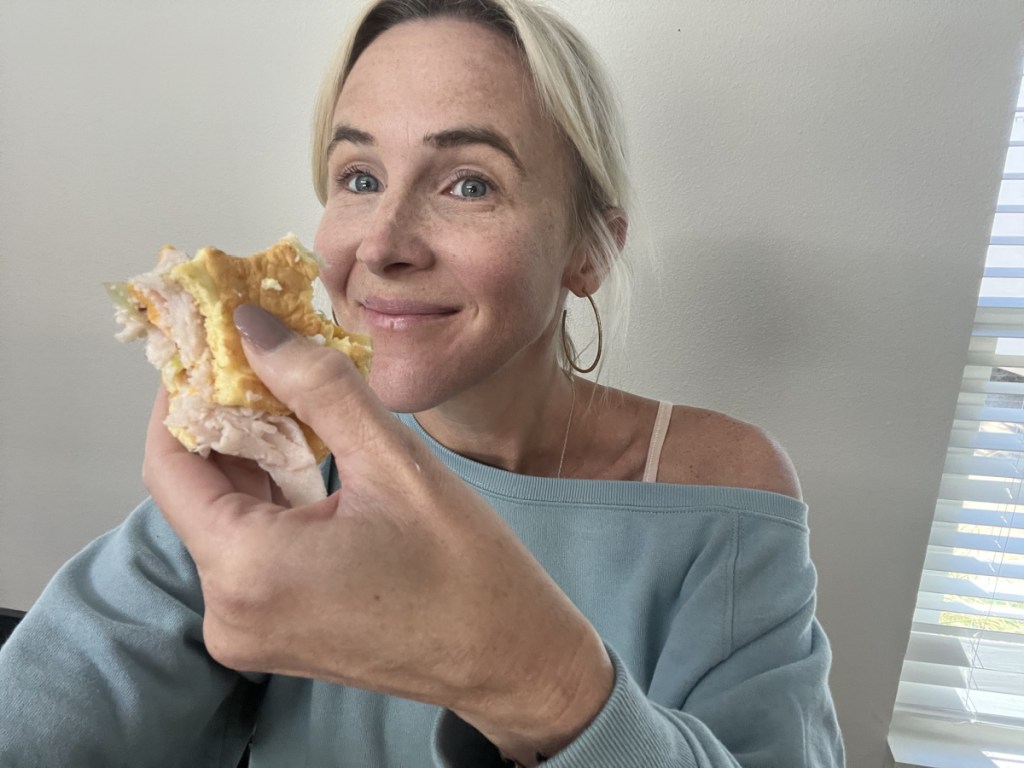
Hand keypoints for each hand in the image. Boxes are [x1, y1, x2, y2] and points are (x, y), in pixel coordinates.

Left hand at [142, 305, 612, 760]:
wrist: (510, 659)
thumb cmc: (468, 571)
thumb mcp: (396, 463)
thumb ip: (318, 385)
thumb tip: (253, 325)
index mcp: (249, 570)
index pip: (169, 463)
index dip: (182, 395)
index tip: (211, 344)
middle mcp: (229, 611)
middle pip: (195, 491)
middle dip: (224, 419)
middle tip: (262, 358)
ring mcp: (248, 630)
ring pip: (224, 517)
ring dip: (251, 457)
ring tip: (291, 400)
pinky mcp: (273, 633)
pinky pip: (249, 550)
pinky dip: (270, 499)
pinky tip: (305, 457)